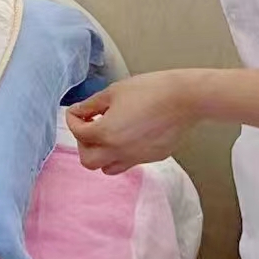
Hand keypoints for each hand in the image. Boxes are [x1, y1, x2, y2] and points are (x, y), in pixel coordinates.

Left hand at [66, 70, 201, 174]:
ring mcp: (138, 157)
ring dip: (102, 154)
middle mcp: (120, 151)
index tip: (77, 111)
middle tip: (89, 127)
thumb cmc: (150, 90)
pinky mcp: (153, 157)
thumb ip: (91, 105)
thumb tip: (79, 112)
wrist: (185, 98)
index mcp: (106, 134)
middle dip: (84, 144)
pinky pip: (129, 162)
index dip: (72, 119)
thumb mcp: (113, 92)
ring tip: (107, 134)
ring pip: (109, 168)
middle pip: (88, 161)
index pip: (78, 133)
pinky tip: (128, 134)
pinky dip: (122, 153)